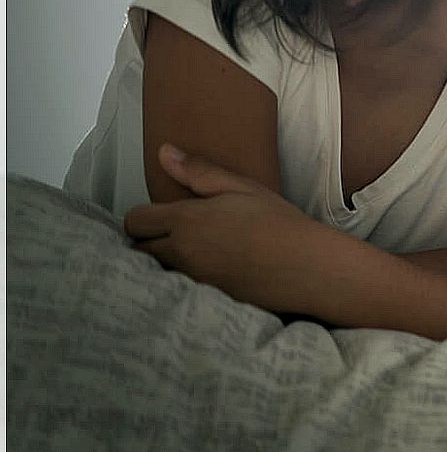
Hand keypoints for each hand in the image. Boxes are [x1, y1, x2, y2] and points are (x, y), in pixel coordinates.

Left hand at [123, 144, 328, 315]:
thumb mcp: (242, 187)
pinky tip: (211, 269)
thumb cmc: (277, 222)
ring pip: (155, 270)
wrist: (305, 266)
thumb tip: (165, 152)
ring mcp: (189, 280)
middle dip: (150, 240)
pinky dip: (184, 278)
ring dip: (164, 260)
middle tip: (178, 232)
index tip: (162, 213)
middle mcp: (180, 253)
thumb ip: (199, 171)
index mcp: (186, 221)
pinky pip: (177, 287)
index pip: (135, 220)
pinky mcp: (201, 299)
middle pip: (138, 249)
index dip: (144, 215)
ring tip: (195, 251)